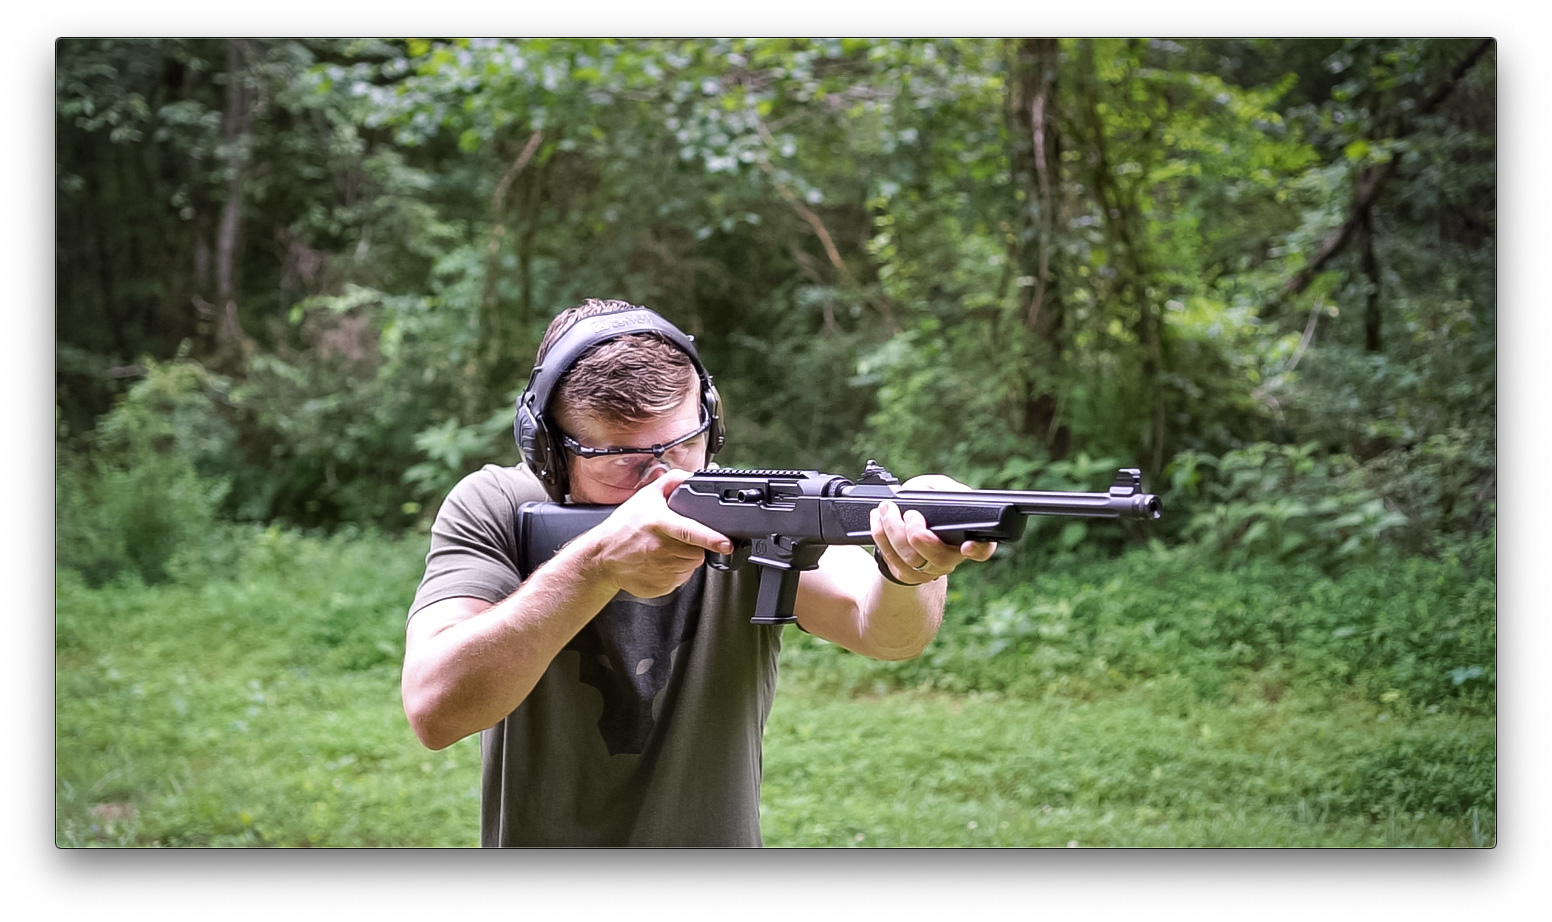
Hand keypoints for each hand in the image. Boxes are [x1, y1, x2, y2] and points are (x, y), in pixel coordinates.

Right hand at [585, 468, 733, 598]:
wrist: (601, 557)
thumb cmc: (622, 527)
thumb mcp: (645, 497)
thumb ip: (671, 481)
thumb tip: (692, 476)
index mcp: (659, 524)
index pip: (690, 531)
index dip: (711, 537)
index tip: (726, 543)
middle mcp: (660, 548)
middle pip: (697, 550)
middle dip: (695, 544)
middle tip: (677, 537)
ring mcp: (661, 569)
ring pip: (692, 565)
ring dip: (686, 557)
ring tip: (667, 548)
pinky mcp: (661, 586)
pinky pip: (681, 578)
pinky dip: (677, 570)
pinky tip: (661, 561)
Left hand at [870, 474, 997, 585]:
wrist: (902, 522)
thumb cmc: (926, 504)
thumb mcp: (936, 488)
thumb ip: (946, 488)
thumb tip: (953, 494)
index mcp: (966, 536)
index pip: (983, 549)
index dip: (978, 549)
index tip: (966, 545)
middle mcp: (950, 558)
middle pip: (938, 557)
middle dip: (919, 534)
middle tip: (910, 514)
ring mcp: (928, 569)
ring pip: (911, 560)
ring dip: (894, 532)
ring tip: (886, 509)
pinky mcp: (906, 574)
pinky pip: (892, 561)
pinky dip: (881, 538)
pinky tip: (877, 520)